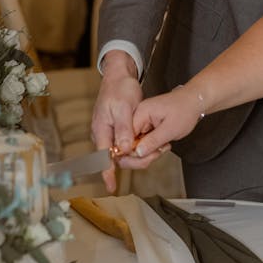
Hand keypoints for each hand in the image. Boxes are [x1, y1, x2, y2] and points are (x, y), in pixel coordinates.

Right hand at [91, 51, 142, 191]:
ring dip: (142, 153)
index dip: (107, 173)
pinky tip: (153, 142)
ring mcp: (111, 133)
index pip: (103, 157)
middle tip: (156, 154)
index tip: (111, 186)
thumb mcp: (124, 108)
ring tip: (160, 146)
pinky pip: (129, 145)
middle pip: (118, 158)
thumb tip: (124, 150)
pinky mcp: (119, 131)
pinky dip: (141, 146)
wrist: (120, 76)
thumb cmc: (119, 89)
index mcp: (102, 130)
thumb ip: (124, 130)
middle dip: (137, 160)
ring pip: (125, 152)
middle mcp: (105, 134)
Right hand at [123, 87, 201, 168]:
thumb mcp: (170, 129)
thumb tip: (137, 152)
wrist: (194, 101)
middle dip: (142, 153)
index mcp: (140, 113)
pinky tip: (163, 144)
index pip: (126, 138)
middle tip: (157, 152)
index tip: (146, 156)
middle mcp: (138, 117)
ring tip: (163, 147)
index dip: (133, 151)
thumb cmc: (185, 110)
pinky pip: (144, 141)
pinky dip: (153, 146)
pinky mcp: (147, 125)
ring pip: (137, 144)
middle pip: (129, 143)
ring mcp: (142, 121)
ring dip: (149, 150)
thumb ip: (152, 141)